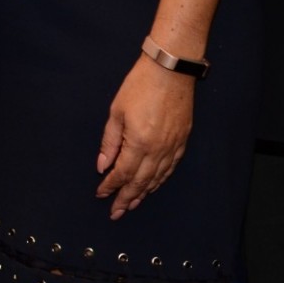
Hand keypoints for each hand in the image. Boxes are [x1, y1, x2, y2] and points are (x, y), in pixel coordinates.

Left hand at [95, 55, 194, 218]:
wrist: (171, 69)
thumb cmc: (140, 85)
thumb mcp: (117, 111)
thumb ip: (110, 142)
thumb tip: (103, 166)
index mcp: (139, 143)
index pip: (122, 173)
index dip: (110, 186)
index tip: (101, 195)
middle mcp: (158, 150)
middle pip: (140, 182)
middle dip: (126, 198)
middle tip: (116, 213)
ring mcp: (173, 147)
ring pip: (157, 178)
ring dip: (143, 193)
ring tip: (132, 204)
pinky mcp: (182, 141)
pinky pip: (170, 168)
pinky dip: (160, 180)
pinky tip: (153, 185)